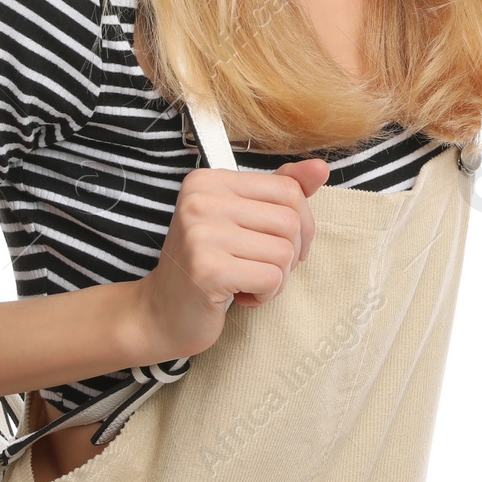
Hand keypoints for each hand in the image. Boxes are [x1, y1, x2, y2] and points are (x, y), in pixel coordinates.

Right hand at [136, 156, 328, 358]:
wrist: (161, 313)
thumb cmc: (208, 265)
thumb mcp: (242, 219)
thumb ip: (280, 191)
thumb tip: (320, 168)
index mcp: (208, 180)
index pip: (287, 188)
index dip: (301, 222)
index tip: (280, 244)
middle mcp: (201, 200)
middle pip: (290, 219)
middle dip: (290, 253)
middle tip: (262, 268)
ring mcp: (201, 234)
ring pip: (285, 251)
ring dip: (277, 278)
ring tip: (248, 282)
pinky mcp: (208, 270)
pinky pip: (271, 279)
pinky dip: (265, 295)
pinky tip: (239, 296)